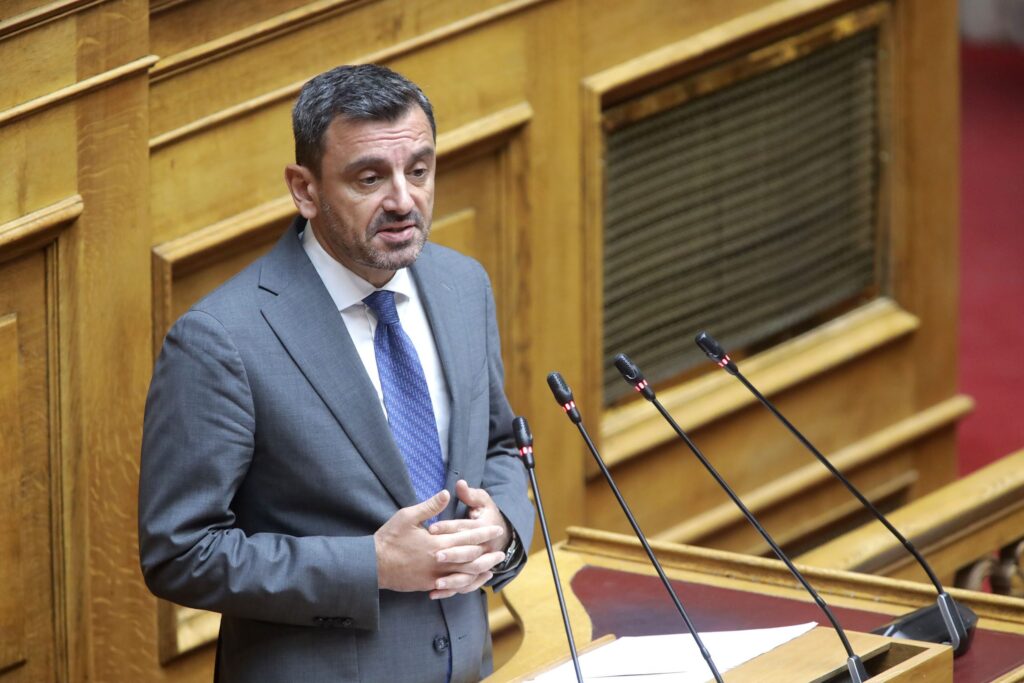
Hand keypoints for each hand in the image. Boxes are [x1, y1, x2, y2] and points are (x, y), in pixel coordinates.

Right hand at [374, 489, 505, 598]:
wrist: (373, 565)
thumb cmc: (389, 539)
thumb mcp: (407, 516)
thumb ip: (430, 507)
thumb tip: (447, 493)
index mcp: (437, 543)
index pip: (467, 537)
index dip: (483, 532)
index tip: (496, 529)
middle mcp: (439, 561)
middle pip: (471, 559)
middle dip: (487, 554)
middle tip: (501, 551)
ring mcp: (434, 576)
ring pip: (464, 575)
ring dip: (480, 571)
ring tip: (492, 568)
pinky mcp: (428, 585)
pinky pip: (451, 587)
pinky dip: (464, 584)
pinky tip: (470, 581)